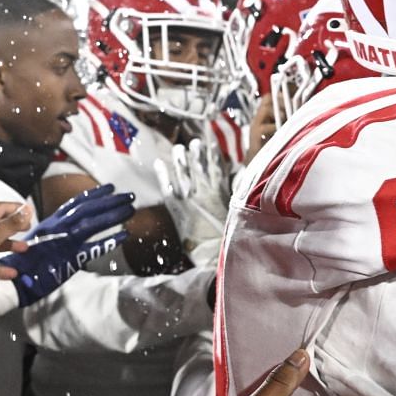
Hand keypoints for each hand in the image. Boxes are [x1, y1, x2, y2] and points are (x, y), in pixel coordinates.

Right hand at [0, 185, 135, 305]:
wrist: (13, 280)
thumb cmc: (25, 262)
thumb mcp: (39, 239)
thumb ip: (56, 231)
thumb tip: (71, 227)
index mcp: (51, 223)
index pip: (76, 203)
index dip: (94, 194)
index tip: (110, 187)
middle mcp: (58, 229)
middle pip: (88, 209)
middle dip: (110, 201)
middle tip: (129, 196)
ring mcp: (64, 243)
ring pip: (92, 224)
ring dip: (113, 215)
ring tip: (130, 209)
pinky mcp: (69, 260)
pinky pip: (92, 249)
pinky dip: (109, 241)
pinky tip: (124, 236)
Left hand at [0, 201, 33, 270]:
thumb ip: (14, 223)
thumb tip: (28, 210)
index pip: (3, 208)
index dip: (16, 208)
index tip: (28, 212)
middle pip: (1, 226)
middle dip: (15, 227)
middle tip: (27, 229)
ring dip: (11, 246)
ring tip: (24, 248)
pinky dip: (2, 268)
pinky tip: (12, 273)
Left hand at [154, 137, 231, 260]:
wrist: (212, 253)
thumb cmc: (227, 235)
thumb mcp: (235, 211)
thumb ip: (233, 192)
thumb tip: (236, 177)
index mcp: (219, 191)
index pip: (215, 165)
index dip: (213, 152)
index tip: (210, 142)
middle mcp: (202, 190)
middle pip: (198, 165)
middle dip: (196, 153)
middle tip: (193, 142)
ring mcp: (187, 198)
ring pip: (182, 172)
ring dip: (180, 159)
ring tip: (178, 148)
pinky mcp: (176, 207)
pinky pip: (166, 186)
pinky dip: (162, 174)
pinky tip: (159, 163)